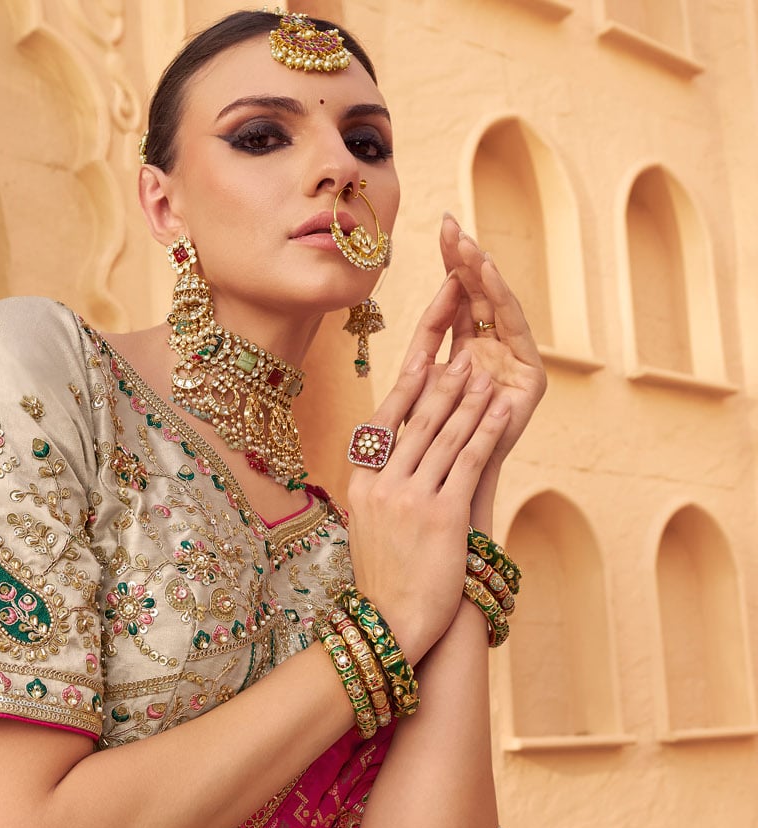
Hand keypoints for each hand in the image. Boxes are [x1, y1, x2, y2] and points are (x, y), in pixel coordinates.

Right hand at [345, 287, 511, 663]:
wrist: (393, 623)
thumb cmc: (387, 578)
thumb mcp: (370, 525)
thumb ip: (379, 486)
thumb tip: (391, 454)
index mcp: (360, 483)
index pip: (384, 421)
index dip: (408, 384)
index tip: (425, 354)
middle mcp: (381, 485)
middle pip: (415, 418)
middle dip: (443, 379)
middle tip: (462, 346)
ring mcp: (410, 498)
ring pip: (444, 433)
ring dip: (468, 396)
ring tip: (485, 367)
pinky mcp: (442, 515)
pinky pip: (467, 460)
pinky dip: (485, 428)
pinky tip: (499, 406)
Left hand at [400, 215, 546, 474]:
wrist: (451, 499)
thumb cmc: (425, 460)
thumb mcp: (410, 403)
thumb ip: (412, 367)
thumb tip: (402, 323)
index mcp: (457, 364)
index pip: (449, 310)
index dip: (443, 274)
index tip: (436, 233)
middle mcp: (487, 361)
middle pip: (474, 301)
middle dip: (462, 261)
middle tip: (450, 222)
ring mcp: (510, 368)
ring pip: (494, 309)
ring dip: (480, 272)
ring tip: (466, 241)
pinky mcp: (531, 379)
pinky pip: (512, 327)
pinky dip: (500, 296)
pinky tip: (486, 268)